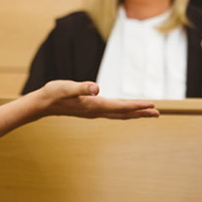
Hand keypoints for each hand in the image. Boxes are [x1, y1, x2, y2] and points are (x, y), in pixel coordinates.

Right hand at [40, 80, 159, 119]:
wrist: (43, 104)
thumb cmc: (54, 93)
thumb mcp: (66, 87)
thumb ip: (81, 87)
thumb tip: (96, 88)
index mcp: (94, 105)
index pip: (121, 107)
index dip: (137, 106)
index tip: (152, 105)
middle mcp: (97, 111)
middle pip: (124, 114)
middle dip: (141, 113)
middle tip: (158, 113)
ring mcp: (95, 112)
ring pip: (120, 114)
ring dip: (135, 114)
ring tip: (149, 112)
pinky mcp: (92, 110)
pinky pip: (113, 112)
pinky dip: (125, 112)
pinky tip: (128, 110)